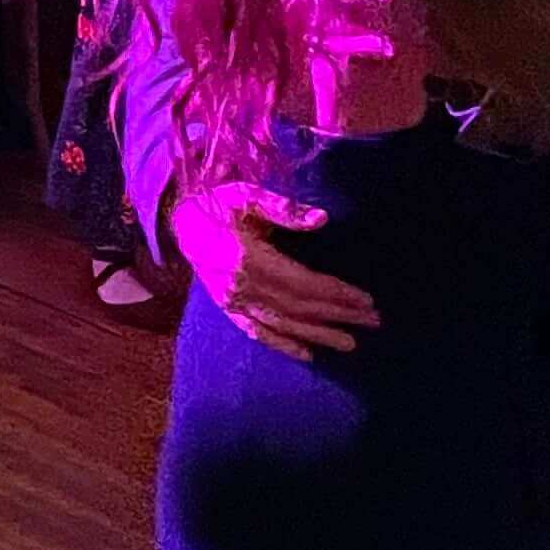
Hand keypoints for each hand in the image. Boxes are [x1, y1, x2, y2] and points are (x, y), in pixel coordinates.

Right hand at [164, 183, 376, 359]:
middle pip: (298, 307)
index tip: (365, 299)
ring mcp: (232, 301)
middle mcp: (241, 286)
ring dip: (318, 334)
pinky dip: (282, 344)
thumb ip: (282, 208)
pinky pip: (256, 332)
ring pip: (282, 323)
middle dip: (338, 315)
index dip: (336, 293)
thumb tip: (321, 219)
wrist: (177, 221)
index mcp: (248, 257)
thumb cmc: (215, 203)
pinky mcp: (226, 308)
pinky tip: (307, 354)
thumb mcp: (245, 194)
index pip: (302, 283)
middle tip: (372, 321)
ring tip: (349, 343)